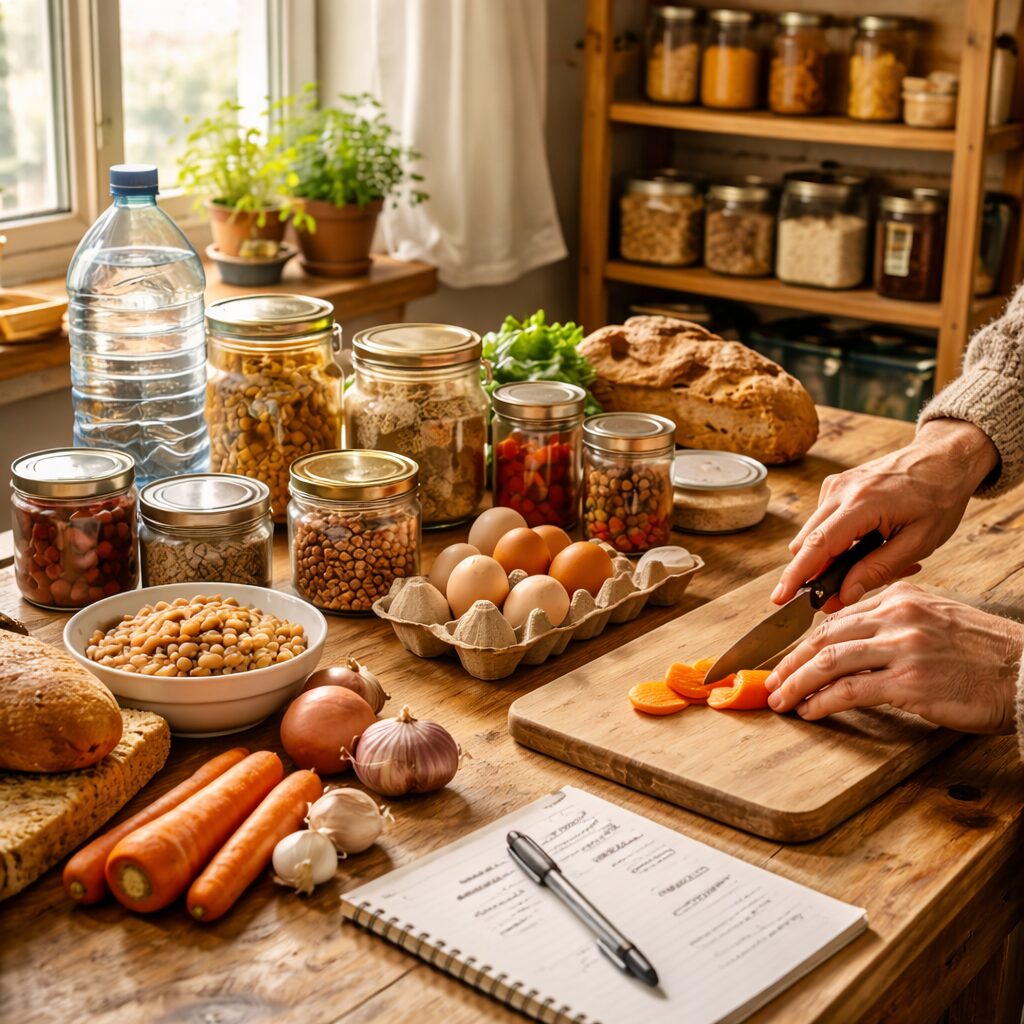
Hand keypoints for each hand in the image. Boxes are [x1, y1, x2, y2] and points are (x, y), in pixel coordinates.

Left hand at [765, 583, 1023, 733]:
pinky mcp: (910, 682)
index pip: (837, 618)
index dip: (804, 641)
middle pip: (824, 637)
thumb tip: (851, 643)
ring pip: (829, 662)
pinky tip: (809, 711)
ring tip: (780, 700)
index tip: (786, 658)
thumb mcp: (936, 621)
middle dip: (790, 662)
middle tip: (770, 681)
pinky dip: (822, 701)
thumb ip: (894, 624)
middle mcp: (898, 617)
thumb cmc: (984, 654)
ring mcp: (903, 648)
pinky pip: (850, 690)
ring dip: (797, 683)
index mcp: (902, 598)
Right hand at [772, 420, 998, 606]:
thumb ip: (879, 569)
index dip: (796, 576)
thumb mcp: (920, 541)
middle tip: (844, 593)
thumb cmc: (939, 497)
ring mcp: (834, 485)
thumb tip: (844, 594)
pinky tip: (869, 543)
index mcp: (862, 504)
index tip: (779, 598)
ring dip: (830, 558)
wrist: (943, 457)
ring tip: (872, 561)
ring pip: (812, 535)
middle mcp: (839, 490)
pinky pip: (823, 523)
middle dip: (815, 573)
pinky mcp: (835, 486)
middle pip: (806, 543)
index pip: (817, 546)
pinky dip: (837, 541)